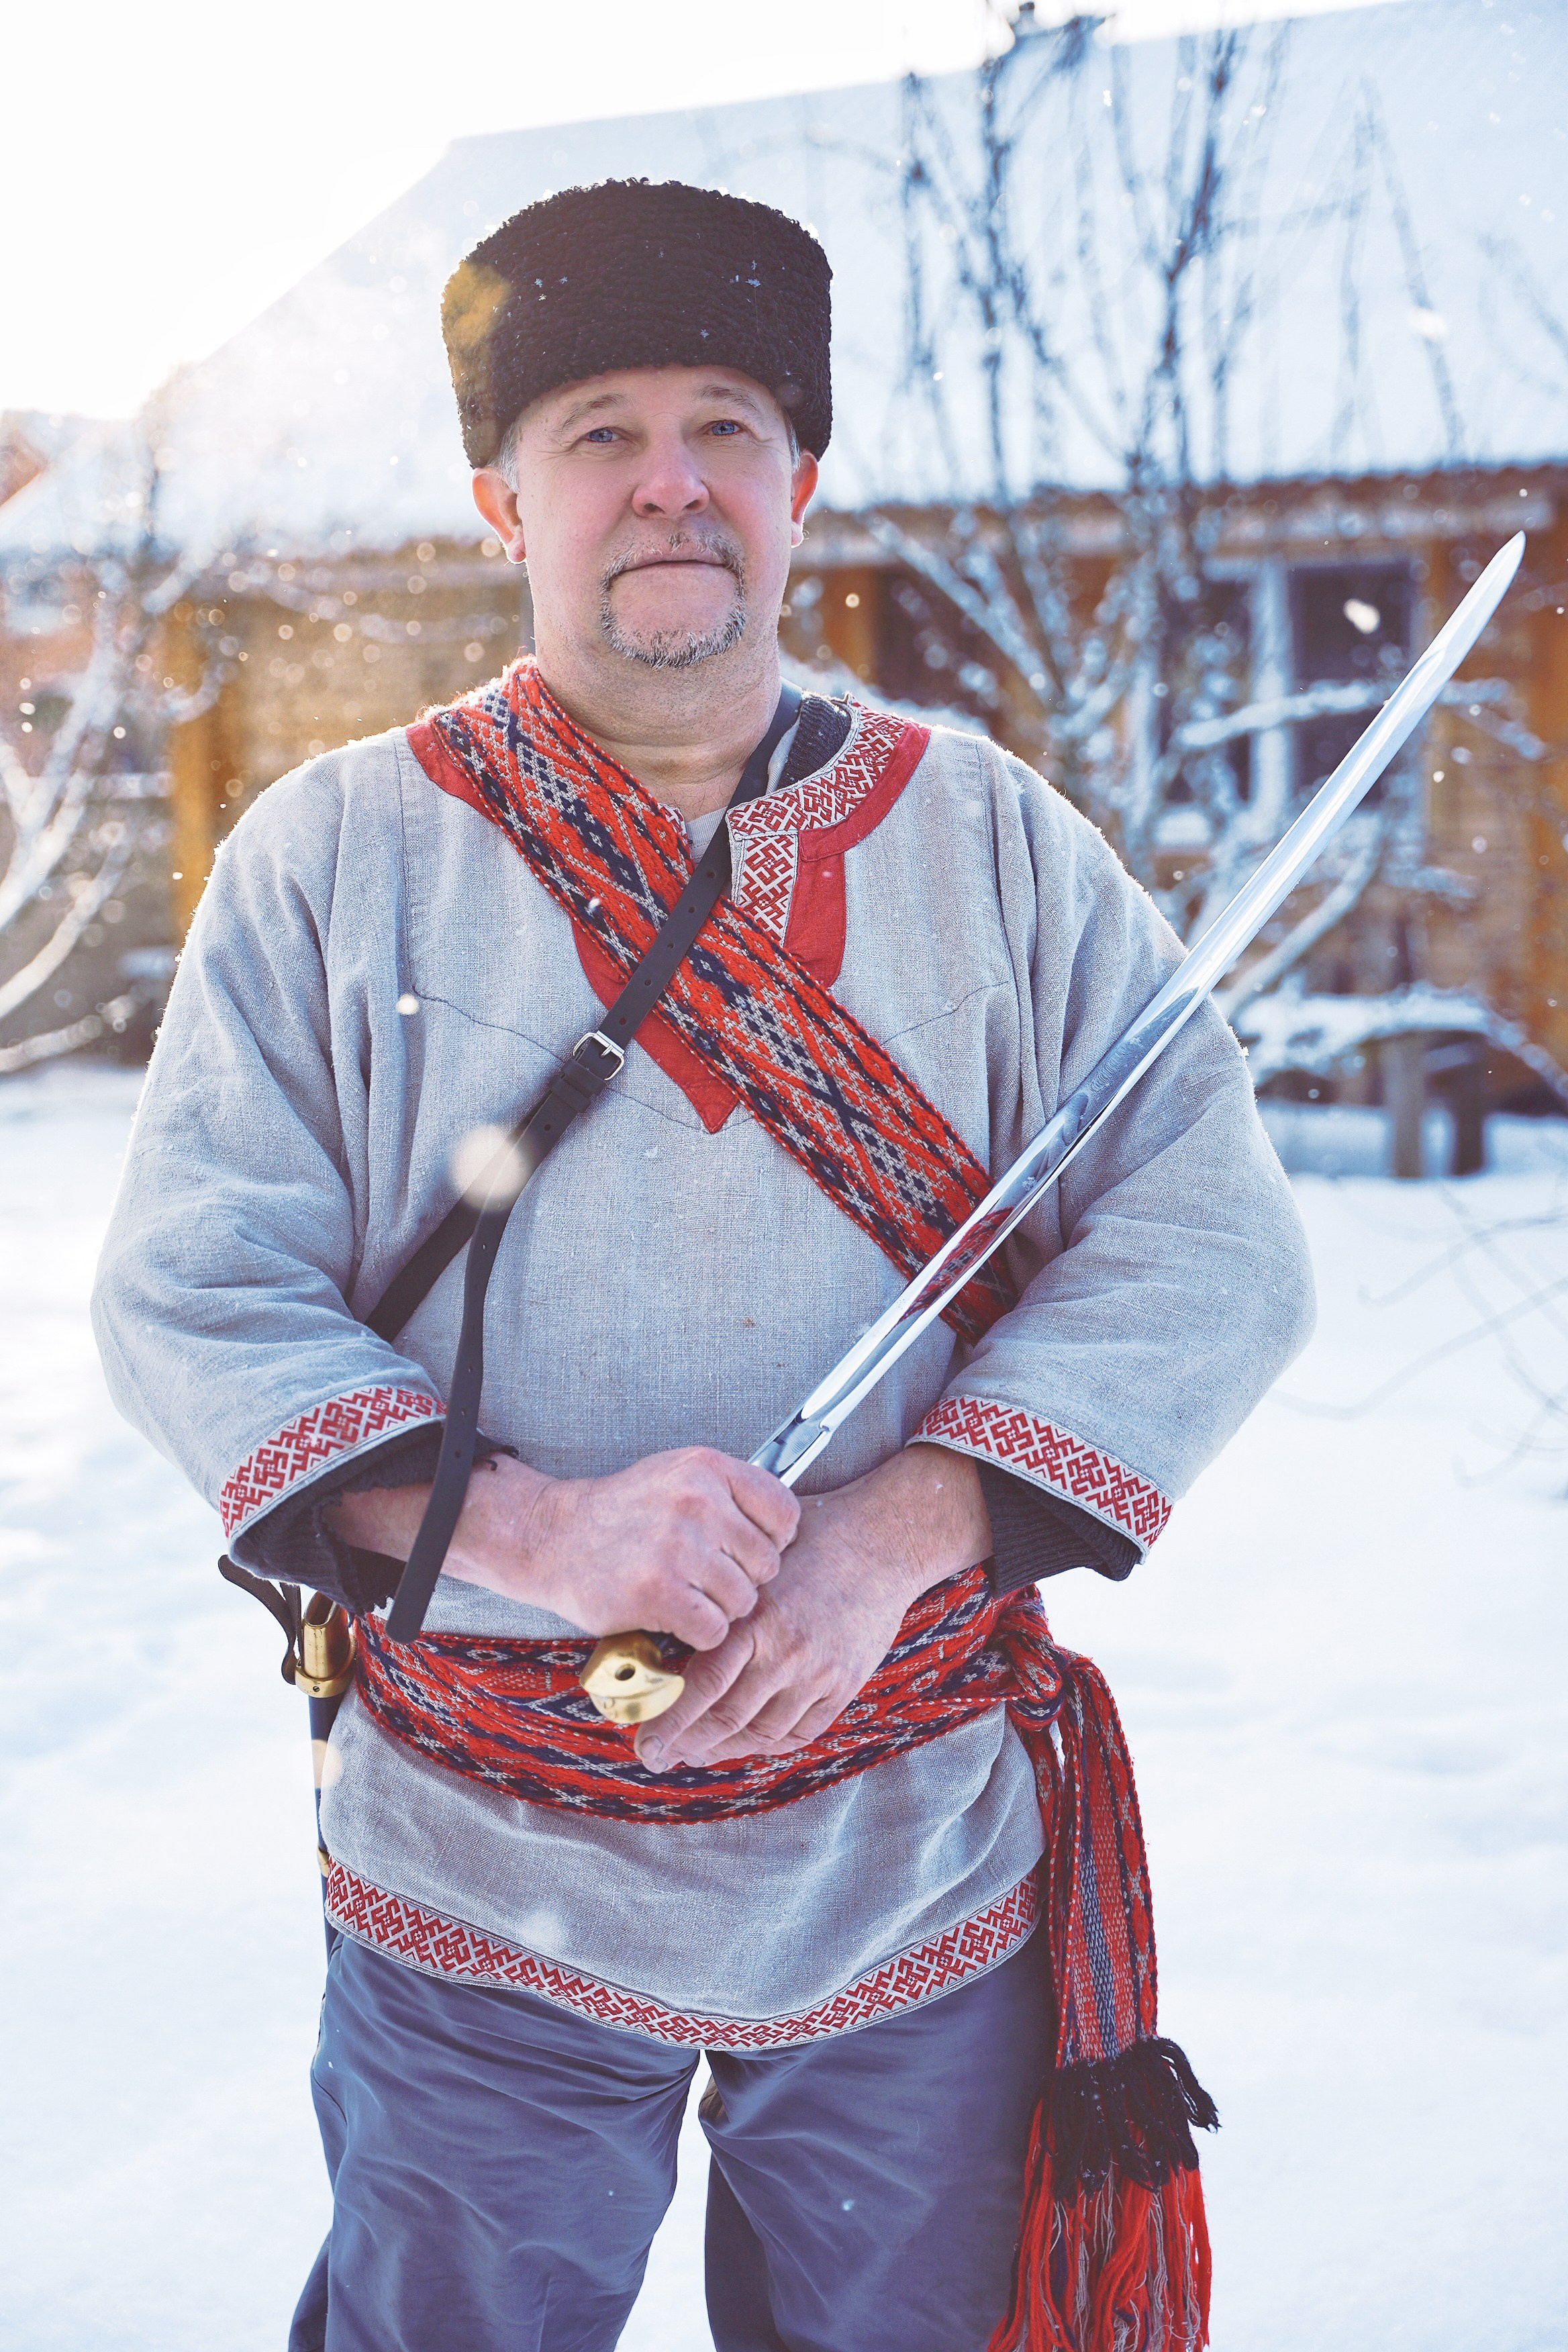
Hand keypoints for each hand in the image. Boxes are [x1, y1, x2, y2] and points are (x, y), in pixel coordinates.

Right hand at [327, 1447, 798, 1650]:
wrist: (551, 1538)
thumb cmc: (623, 1514)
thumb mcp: (678, 1477)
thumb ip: (732, 1495)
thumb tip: (791, 1533)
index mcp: (709, 1468)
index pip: (786, 1514)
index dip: (772, 1543)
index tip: (743, 1552)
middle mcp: (697, 1501)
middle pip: (767, 1565)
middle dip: (741, 1582)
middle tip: (703, 1580)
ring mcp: (678, 1545)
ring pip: (743, 1601)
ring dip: (719, 1611)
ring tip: (684, 1596)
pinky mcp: (658, 1590)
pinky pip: (714, 1629)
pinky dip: (698, 1634)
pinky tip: (673, 1618)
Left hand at [634, 1445, 989, 1771]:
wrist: (880, 1541)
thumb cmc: (810, 1542)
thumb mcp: (755, 1564)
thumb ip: (720, 1603)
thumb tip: (667, 1639)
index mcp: (757, 1619)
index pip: (702, 1686)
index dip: (669, 1723)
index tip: (645, 1745)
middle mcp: (788, 1653)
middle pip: (727, 1720)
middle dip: (687, 1744)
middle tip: (661, 1754)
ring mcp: (819, 1674)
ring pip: (761, 1734)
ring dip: (725, 1747)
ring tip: (699, 1747)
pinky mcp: (844, 1685)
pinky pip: (800, 1732)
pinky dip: (768, 1742)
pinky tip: (747, 1738)